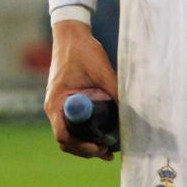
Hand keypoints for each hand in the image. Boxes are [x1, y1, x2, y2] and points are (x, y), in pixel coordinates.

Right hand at [44, 19, 119, 160]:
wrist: (71, 34)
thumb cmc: (82, 50)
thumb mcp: (101, 71)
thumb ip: (114, 92)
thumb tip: (132, 114)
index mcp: (56, 102)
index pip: (63, 136)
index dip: (81, 147)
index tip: (100, 146)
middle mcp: (53, 107)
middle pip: (66, 141)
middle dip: (86, 150)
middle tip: (107, 153)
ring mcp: (58, 105)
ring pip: (69, 135)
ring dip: (85, 144)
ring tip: (107, 149)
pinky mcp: (64, 102)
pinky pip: (71, 125)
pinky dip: (83, 134)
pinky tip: (100, 134)